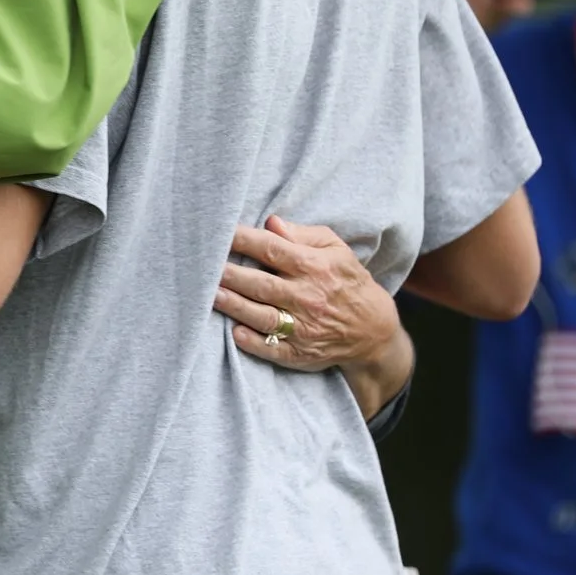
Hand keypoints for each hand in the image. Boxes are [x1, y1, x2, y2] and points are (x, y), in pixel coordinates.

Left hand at [218, 215, 409, 417]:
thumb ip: (304, 235)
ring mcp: (304, 328)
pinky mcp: (299, 352)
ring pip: (262, 316)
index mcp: (315, 268)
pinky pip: (273, 348)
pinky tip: (234, 332)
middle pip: (262, 284)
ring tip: (209, 294)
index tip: (218, 232)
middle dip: (231, 274)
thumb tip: (271, 222)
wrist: (374, 330)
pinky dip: (253, 342)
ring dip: (235, 306)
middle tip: (201, 266)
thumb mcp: (336, 250)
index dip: (243, 240)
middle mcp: (307, 297)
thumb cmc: (345, 281)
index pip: (272, 249)